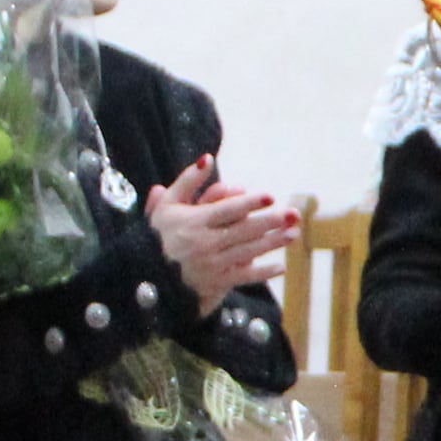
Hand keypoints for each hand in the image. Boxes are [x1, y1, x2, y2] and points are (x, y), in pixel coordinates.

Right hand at [146, 154, 297, 304]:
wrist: (147, 276)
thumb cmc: (159, 235)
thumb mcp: (168, 205)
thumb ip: (188, 180)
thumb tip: (209, 158)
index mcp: (193, 222)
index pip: (226, 210)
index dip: (249, 204)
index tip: (270, 196)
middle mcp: (204, 243)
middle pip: (243, 231)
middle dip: (269, 222)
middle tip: (292, 214)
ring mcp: (211, 265)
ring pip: (247, 252)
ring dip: (272, 243)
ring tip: (293, 234)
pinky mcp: (214, 283)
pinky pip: (243, 277)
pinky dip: (262, 273)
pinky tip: (281, 266)